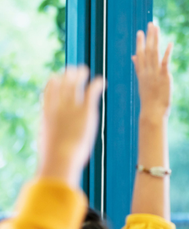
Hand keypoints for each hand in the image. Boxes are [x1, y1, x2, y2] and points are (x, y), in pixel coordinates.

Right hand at [37, 66, 105, 186]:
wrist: (61, 158)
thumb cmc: (55, 158)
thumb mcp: (50, 146)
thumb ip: (52, 140)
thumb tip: (53, 150)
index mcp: (47, 114)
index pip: (47, 92)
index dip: (53, 83)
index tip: (57, 77)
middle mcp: (58, 107)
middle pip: (61, 84)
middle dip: (67, 75)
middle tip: (73, 70)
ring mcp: (71, 108)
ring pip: (74, 84)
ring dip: (80, 75)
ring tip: (85, 70)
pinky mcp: (86, 111)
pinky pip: (91, 92)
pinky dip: (96, 84)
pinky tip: (102, 81)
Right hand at [131, 22, 172, 118]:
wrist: (152, 111)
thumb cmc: (149, 99)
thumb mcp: (142, 82)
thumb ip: (138, 68)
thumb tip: (134, 57)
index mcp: (142, 72)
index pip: (140, 54)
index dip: (140, 43)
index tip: (140, 32)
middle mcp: (147, 70)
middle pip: (147, 50)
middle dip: (149, 37)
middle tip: (151, 24)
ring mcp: (155, 73)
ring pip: (154, 52)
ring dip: (155, 39)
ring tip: (156, 28)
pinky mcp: (164, 76)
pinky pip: (165, 62)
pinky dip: (167, 52)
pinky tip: (170, 43)